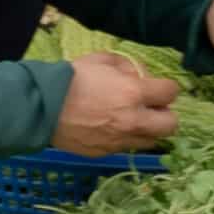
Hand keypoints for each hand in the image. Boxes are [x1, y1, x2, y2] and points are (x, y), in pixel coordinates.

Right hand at [50, 50, 178, 155]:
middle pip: (171, 125)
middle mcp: (133, 120)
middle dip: (165, 114)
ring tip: (133, 120)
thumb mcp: (102, 60)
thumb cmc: (72, 78)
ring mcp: (120, 140)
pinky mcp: (106, 153)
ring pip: (152, 141)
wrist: (43, 107)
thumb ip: (127, 67)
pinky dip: (126, 138)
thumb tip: (140, 76)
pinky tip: (111, 128)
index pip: (171, 93)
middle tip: (152, 107)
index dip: (166, 88)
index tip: (158, 87)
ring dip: (148, 130)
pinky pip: (127, 147)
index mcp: (134, 93)